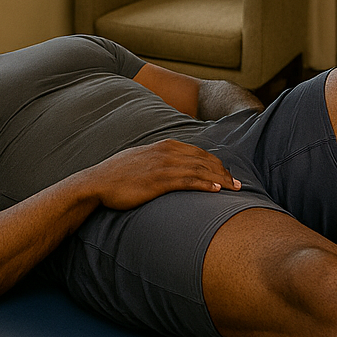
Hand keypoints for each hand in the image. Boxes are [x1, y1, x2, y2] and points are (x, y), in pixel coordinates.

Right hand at [79, 139, 240, 209]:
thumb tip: (171, 166)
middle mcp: (166, 152)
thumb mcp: (141, 159)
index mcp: (164, 146)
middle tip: (239, 185)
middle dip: (224, 172)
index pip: (199, 153)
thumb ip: (158, 159)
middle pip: (204, 160)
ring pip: (200, 170)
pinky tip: (217, 190)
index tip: (228, 175)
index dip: (217, 164)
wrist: (96, 183)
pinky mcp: (158, 181)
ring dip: (220, 179)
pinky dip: (205, 184)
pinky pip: (188, 181)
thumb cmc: (117, 174)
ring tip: (235, 189)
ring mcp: (162, 166)